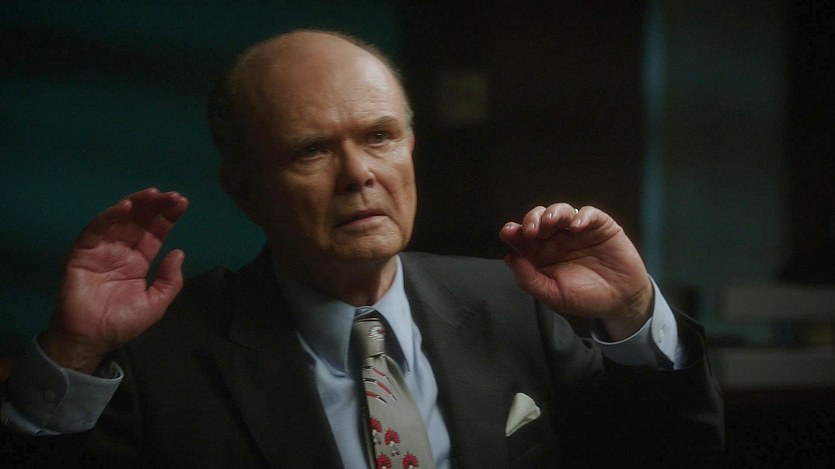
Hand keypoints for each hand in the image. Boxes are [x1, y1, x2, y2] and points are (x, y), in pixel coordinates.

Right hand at [40, 188, 188, 373]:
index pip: (155, 233)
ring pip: (120, 219)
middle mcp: (121, 251)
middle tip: (172, 195)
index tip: (181, 202)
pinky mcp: (83, 252)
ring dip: (136, 204)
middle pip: (140, 221)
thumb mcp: (154, 304)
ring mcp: (102, 249)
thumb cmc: (120, 324)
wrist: (89, 339)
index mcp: (138, 261)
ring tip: (153, 194)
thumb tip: (179, 252)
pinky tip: (126, 207)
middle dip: (156, 206)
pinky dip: (110, 216)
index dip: (167, 217)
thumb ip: (169, 281)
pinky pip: (96, 229)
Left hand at [499, 203, 652, 340]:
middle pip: (538, 219)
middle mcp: (556, 239)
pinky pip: (589, 213)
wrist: (621, 302)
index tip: (508, 232)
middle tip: (531, 230)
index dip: (513, 232)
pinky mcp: (600, 226)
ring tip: (550, 223)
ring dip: (552, 213)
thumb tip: (510, 258)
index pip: (522, 238)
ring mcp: (577, 231)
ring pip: (560, 211)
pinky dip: (582, 216)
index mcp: (541, 254)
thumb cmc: (585, 298)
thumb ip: (529, 279)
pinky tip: (577, 226)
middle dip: (532, 219)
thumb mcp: (553, 296)